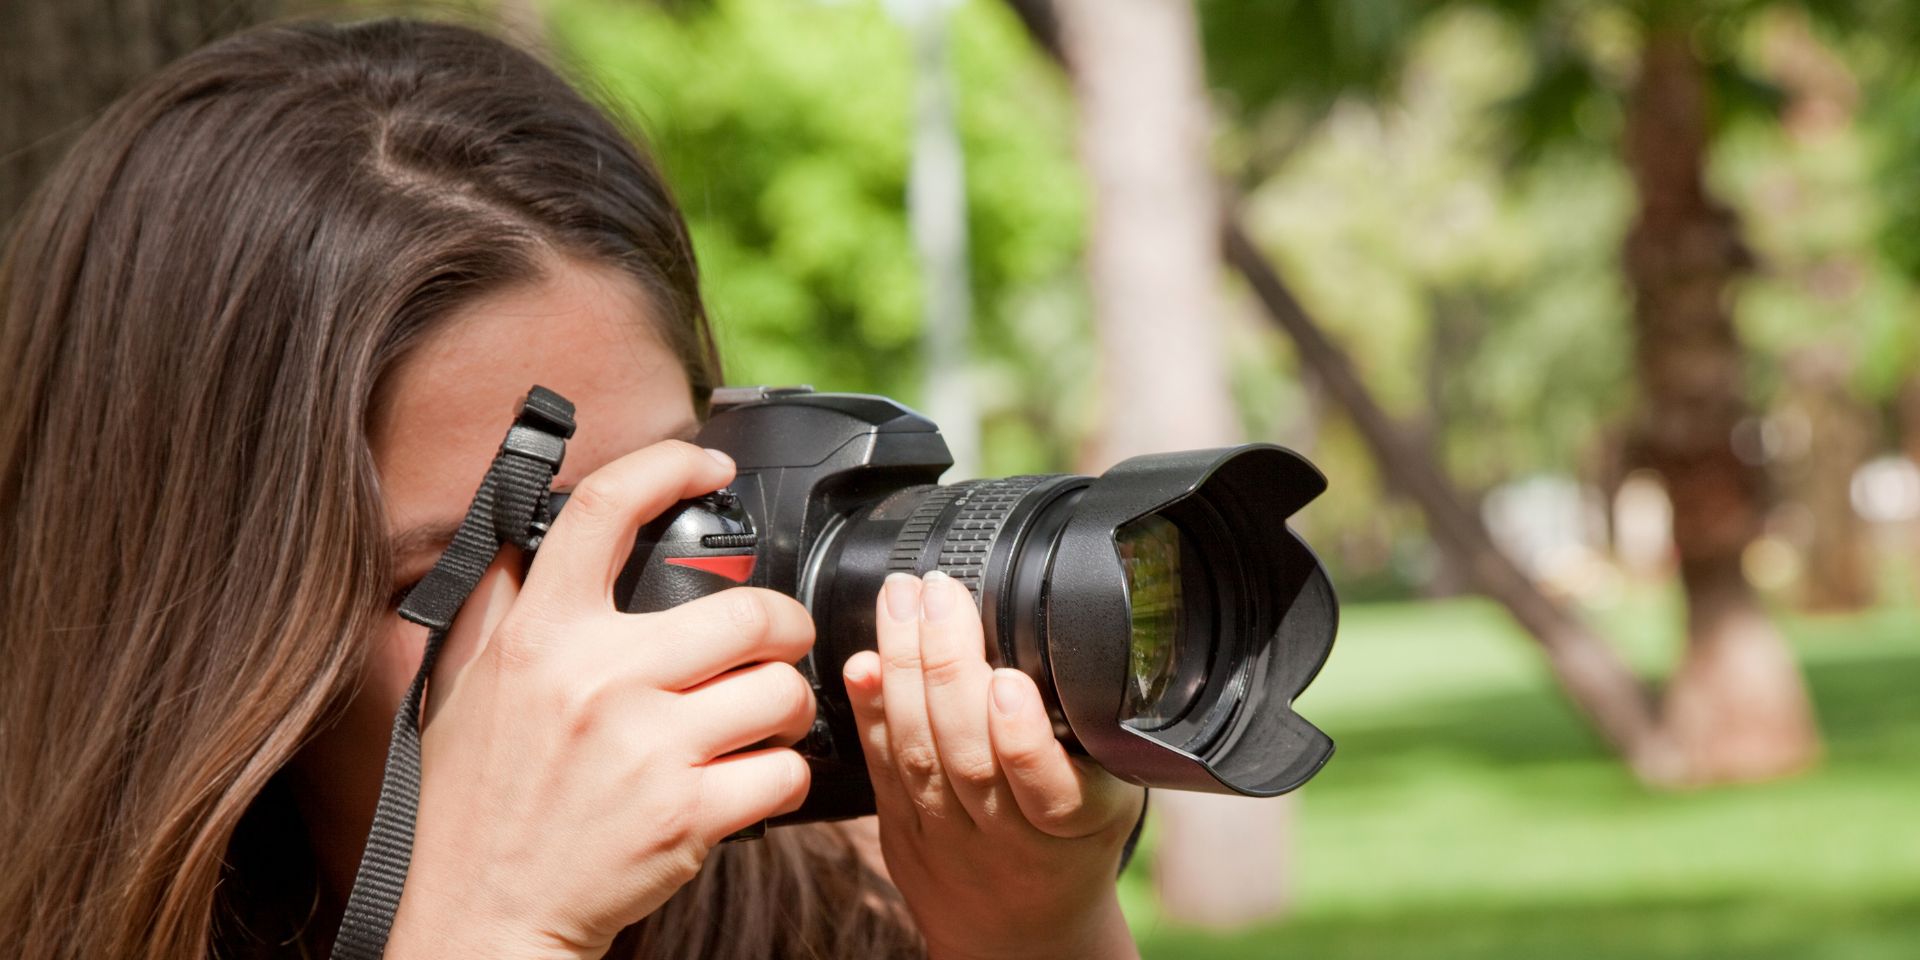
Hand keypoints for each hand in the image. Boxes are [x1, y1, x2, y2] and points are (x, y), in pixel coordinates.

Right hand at [386, 441, 817, 958]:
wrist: (486, 916)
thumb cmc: (477, 806)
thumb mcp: (466, 689)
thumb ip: (504, 606)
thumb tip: (534, 533)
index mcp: (540, 637)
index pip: (606, 510)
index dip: (669, 464)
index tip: (708, 464)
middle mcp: (597, 681)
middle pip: (748, 610)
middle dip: (784, 624)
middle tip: (777, 640)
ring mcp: (648, 749)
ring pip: (783, 689)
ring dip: (792, 702)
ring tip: (767, 715)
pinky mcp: (688, 816)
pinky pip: (786, 770)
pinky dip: (787, 773)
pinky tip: (758, 775)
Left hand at [842, 572, 1144, 959]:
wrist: (1023, 934)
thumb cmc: (1072, 844)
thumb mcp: (1111, 793)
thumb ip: (1093, 733)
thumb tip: (1055, 638)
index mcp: (1075, 824)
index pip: (1048, 788)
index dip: (1022, 737)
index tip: (1008, 680)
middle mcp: (1007, 837)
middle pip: (968, 757)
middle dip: (948, 666)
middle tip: (939, 592)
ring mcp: (947, 838)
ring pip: (918, 757)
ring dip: (903, 670)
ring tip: (901, 602)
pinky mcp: (901, 834)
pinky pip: (881, 770)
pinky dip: (868, 712)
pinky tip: (861, 664)